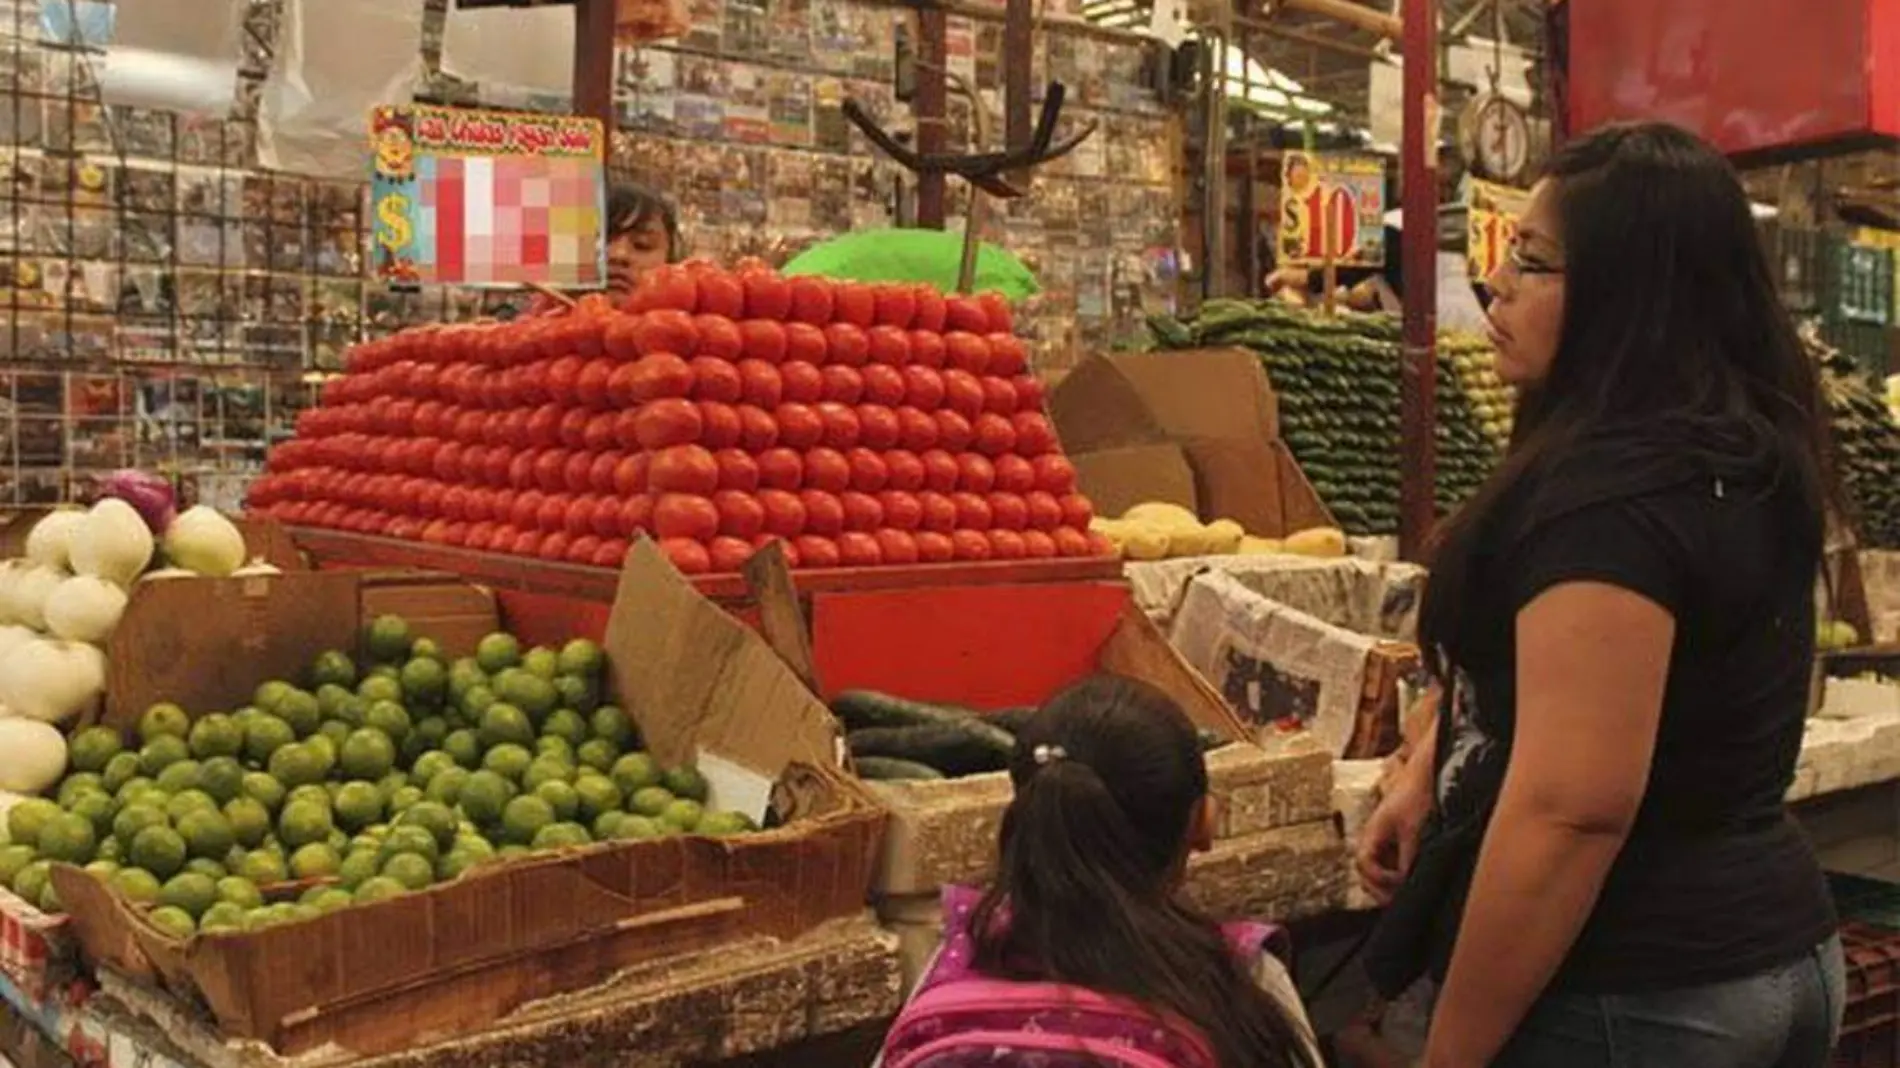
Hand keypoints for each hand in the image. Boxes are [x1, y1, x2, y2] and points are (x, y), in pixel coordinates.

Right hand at [1355, 773, 1430, 904]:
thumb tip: (1404, 881)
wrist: (1425, 775)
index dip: (1378, 877)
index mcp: (1372, 832)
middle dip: (1377, 889)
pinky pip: (1388, 866)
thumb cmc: (1416, 796)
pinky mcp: (1395, 843)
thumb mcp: (1413, 830)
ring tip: (1403, 896)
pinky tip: (1409, 882)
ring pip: (1375, 871)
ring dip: (1386, 885)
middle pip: (1364, 872)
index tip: (1398, 881)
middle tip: (1395, 902)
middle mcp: (1373, 839)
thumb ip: (1407, 857)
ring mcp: (1383, 841)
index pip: (1363, 863)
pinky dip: (1395, 877)